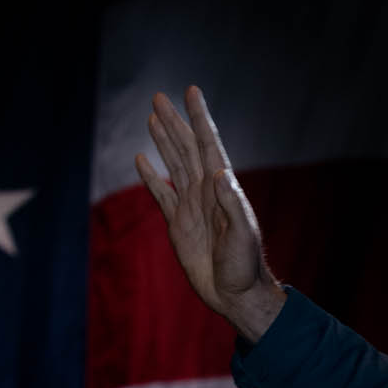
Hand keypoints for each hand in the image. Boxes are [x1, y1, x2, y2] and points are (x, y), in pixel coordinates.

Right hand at [134, 85, 286, 340]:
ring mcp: (191, 207)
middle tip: (159, 96)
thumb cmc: (245, 267)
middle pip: (186, 148)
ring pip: (173, 164)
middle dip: (174, 122)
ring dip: (163, 140)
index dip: (200, 119)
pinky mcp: (178, 224)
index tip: (192, 91)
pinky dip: (151, 176)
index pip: (208, 146)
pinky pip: (162, 194)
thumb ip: (232, 205)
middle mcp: (206, 192)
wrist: (236, 296)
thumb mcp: (242, 235)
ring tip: (152, 116)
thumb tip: (219, 174)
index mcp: (222, 190)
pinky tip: (142, 159)